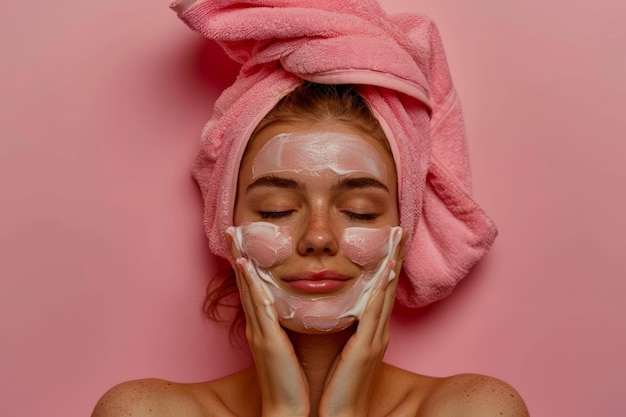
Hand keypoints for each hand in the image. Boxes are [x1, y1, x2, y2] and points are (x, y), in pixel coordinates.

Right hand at [228, 234, 310, 416]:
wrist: (288, 409)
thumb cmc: (292, 380)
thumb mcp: (288, 347)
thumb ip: (286, 327)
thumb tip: (291, 309)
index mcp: (263, 327)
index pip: (253, 288)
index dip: (246, 263)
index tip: (243, 241)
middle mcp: (256, 325)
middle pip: (244, 283)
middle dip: (237, 254)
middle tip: (232, 229)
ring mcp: (258, 331)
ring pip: (248, 288)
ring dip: (240, 261)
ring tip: (235, 238)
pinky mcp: (266, 339)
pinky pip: (258, 306)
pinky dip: (251, 285)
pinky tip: (246, 266)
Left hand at [318, 228, 403, 416]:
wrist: (338, 415)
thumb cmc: (336, 384)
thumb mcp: (343, 348)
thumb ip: (345, 327)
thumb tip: (340, 306)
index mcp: (371, 330)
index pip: (380, 289)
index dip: (387, 263)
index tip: (390, 240)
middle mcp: (378, 330)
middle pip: (389, 285)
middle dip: (395, 255)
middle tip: (400, 229)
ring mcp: (376, 338)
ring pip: (386, 293)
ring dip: (392, 263)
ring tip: (397, 239)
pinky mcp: (367, 348)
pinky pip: (375, 312)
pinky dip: (382, 290)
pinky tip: (386, 271)